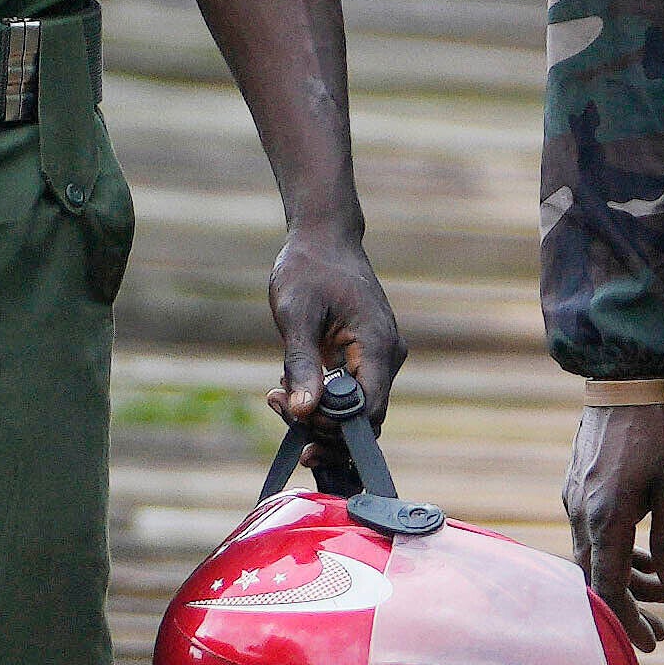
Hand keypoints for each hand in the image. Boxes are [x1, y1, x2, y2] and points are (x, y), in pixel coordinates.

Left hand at [266, 217, 401, 425]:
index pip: (368, 412)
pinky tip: (288, 389)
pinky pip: (349, 395)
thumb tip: (303, 411)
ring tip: (277, 397)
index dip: (333, 425)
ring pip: (355, 411)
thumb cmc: (309, 268)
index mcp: (377, 346)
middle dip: (320, 425)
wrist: (324, 239)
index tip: (294, 411)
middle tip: (277, 403)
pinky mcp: (366, 359)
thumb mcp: (296, 313)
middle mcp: (386, 357)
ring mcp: (378, 358)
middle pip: (364, 419)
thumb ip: (302, 363)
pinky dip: (321, 400)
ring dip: (317, 415)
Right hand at [568, 393, 663, 614]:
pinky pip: (592, 532)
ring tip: (661, 590)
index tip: (648, 643)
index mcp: (605, 518)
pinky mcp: (577, 484)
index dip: (626, 622)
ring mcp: (574, 497)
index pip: (607, 588)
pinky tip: (644, 551)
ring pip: (594, 554)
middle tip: (661, 629)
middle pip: (596, 577)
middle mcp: (581, 512)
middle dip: (627, 607)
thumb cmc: (659, 429)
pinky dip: (617, 550)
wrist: (627, 377)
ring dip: (625, 577)